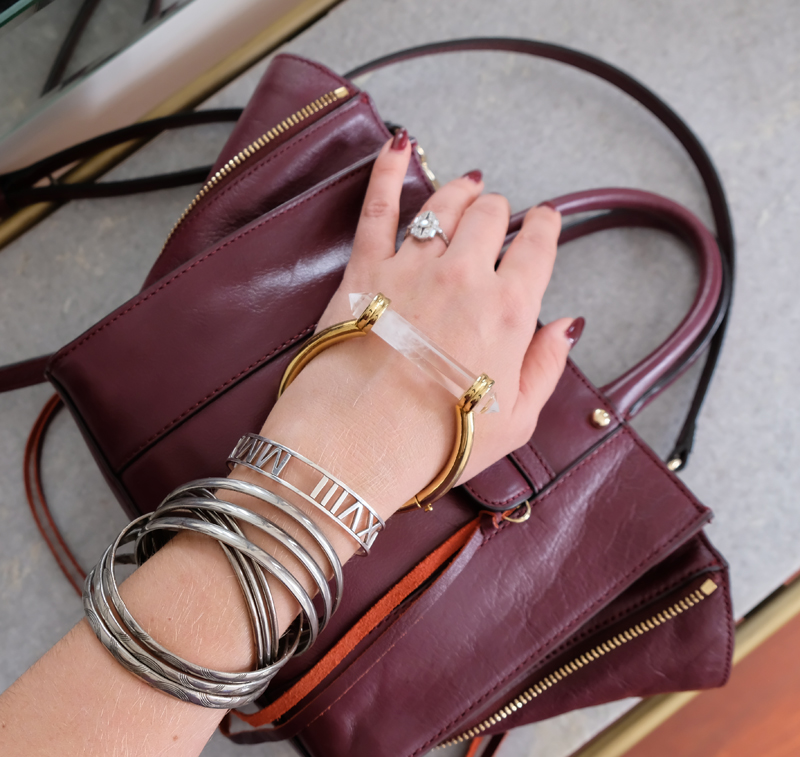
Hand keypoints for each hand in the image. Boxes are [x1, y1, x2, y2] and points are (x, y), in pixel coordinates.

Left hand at [263, 131, 579, 516]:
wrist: (357, 446)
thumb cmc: (438, 441)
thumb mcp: (517, 418)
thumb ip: (547, 365)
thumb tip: (567, 324)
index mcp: (509, 310)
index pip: (538, 245)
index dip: (546, 228)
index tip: (545, 224)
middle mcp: (464, 276)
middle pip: (491, 215)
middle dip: (500, 212)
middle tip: (497, 222)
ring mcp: (411, 266)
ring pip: (444, 203)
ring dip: (461, 190)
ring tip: (467, 186)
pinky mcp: (364, 269)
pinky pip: (378, 205)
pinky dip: (388, 170)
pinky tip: (398, 144)